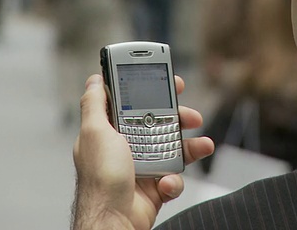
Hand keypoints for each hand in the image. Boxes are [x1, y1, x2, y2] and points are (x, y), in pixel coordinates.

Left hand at [72, 74, 214, 229]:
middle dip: (179, 119)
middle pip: (161, 124)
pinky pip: (174, 177)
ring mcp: (143, 167)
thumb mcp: (94, 132)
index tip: (171, 83)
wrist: (113, 220)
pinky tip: (166, 182)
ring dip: (191, 147)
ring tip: (203, 145)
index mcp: (112, 131)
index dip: (154, 91)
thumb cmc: (101, 179)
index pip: (135, 103)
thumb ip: (95, 104)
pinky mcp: (155, 186)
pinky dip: (174, 180)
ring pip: (174, 149)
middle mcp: (128, 147)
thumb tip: (95, 80)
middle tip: (192, 116)